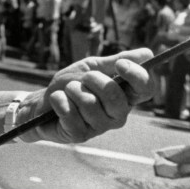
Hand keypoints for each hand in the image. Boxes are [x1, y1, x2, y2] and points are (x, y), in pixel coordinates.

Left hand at [21, 47, 152, 143]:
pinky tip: (58, 102)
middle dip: (93, 80)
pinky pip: (71, 115)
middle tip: (82, 78)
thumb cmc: (70, 84)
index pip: (146, 89)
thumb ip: (115, 61)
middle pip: (116, 98)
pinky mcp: (80, 135)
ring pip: (90, 104)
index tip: (120, 64)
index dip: (137, 76)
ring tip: (67, 92)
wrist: (42, 102)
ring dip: (72, 90)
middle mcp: (117, 114)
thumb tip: (147, 53)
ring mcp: (100, 127)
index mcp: (124, 96)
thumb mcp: (91, 68)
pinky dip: (60, 101)